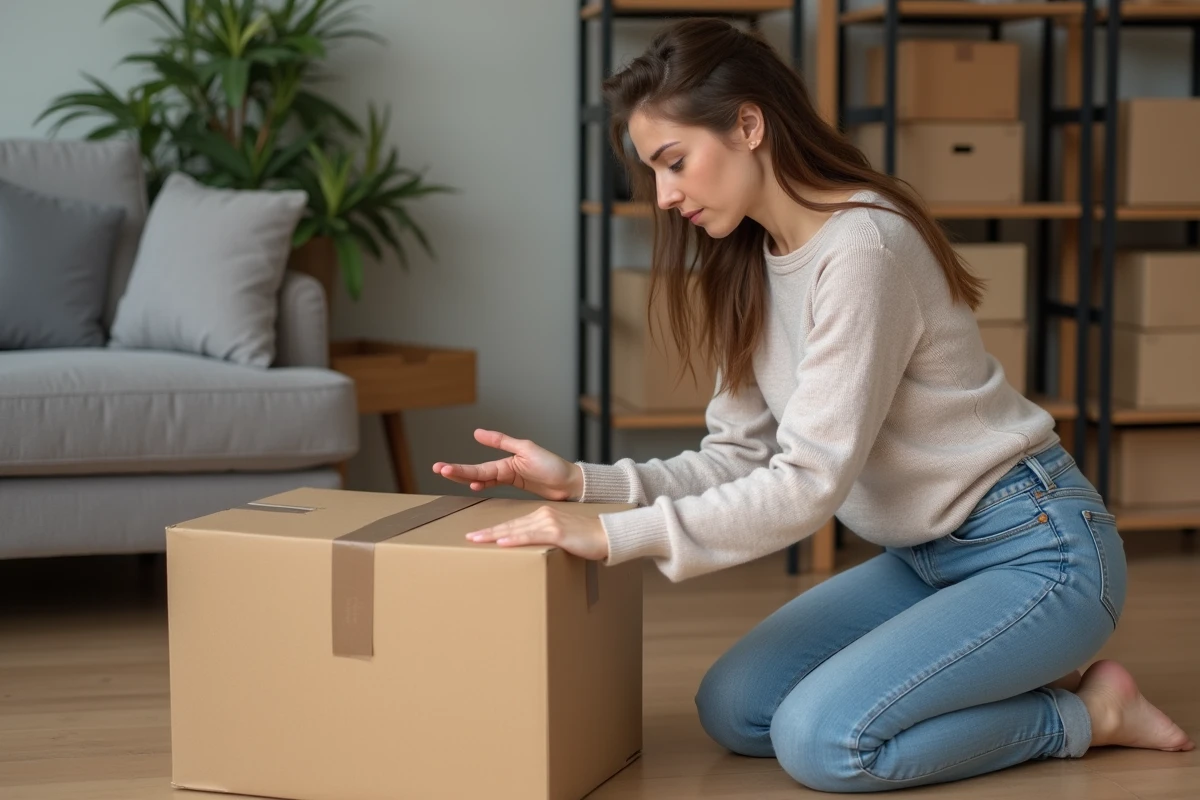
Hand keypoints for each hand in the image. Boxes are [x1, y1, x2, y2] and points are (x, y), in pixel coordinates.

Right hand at [433, 429, 583, 500]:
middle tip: (437, 470)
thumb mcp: (526, 449)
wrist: (570, 483)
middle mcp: (505, 467)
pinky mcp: (517, 486)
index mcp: (507, 459)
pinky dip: (483, 485)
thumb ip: (501, 441)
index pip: (478, 466)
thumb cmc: (553, 466)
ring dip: (465, 477)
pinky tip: (472, 487)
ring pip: (482, 478)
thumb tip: (476, 433)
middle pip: (476, 472)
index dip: (460, 468)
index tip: (442, 468)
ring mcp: (510, 477)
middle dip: (456, 472)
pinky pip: (494, 485)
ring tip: (447, 475)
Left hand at [465, 505, 608, 560]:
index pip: (513, 524)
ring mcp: (549, 522)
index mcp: (543, 516)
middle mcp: (543, 515)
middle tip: (469, 536)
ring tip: (477, 540)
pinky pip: (531, 536)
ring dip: (495, 535)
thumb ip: (545, 540)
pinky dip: (515, 539)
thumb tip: (532, 552)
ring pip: (516, 529)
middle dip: (488, 532)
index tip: (478, 535)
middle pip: (510, 525)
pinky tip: (502, 543)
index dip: (495, 530)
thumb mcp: (562, 537)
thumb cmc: (587, 539)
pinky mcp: (557, 532)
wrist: (607, 535)